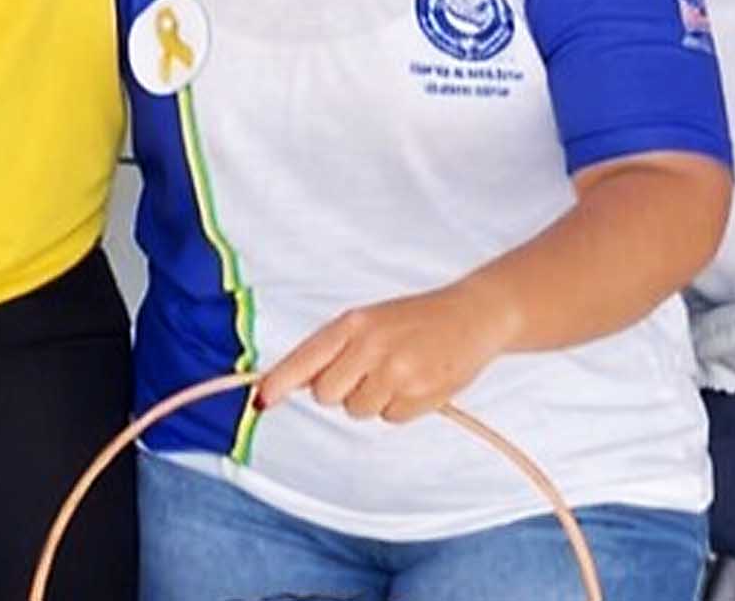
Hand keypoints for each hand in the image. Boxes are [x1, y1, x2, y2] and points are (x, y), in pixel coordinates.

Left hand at [255, 280, 521, 423]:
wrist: (474, 315)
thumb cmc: (416, 319)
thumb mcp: (373, 321)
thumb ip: (337, 348)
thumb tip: (301, 382)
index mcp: (354, 322)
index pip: (306, 356)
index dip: (279, 381)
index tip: (261, 401)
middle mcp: (370, 345)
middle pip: (326, 394)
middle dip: (340, 391)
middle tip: (367, 373)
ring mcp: (395, 371)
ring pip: (358, 410)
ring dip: (373, 400)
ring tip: (399, 373)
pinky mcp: (419, 393)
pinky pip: (390, 419)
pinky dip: (400, 408)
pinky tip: (418, 383)